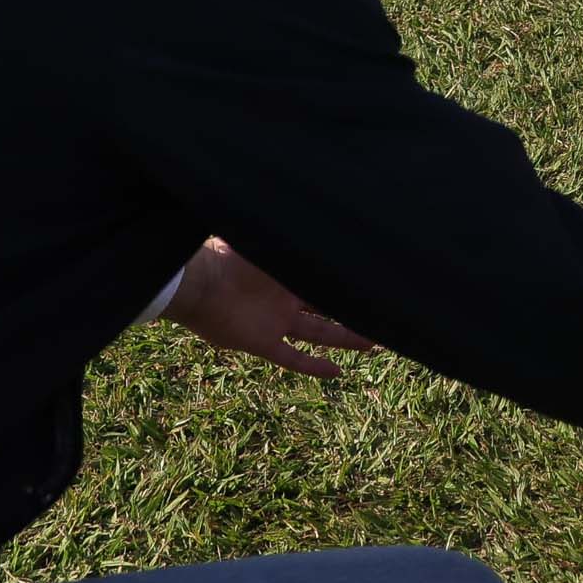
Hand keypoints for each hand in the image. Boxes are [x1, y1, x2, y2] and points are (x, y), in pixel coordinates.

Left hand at [164, 238, 374, 379]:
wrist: (198, 281)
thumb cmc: (228, 255)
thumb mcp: (265, 238)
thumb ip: (290, 234)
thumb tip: (322, 209)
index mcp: (289, 274)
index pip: (326, 282)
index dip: (350, 286)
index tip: (377, 286)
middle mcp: (287, 299)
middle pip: (329, 310)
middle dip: (355, 314)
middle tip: (383, 319)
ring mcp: (277, 322)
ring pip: (320, 334)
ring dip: (346, 339)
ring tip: (373, 344)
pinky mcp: (263, 342)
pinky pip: (292, 358)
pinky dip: (313, 366)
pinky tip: (337, 373)